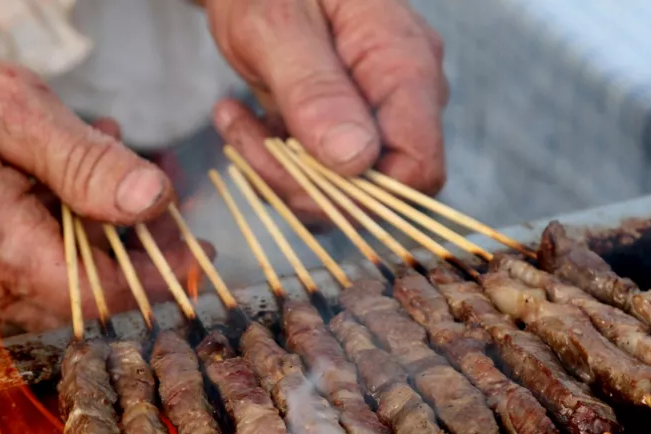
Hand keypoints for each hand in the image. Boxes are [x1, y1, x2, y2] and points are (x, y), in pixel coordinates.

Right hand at [0, 26, 208, 332]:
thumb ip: (84, 160)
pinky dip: (57, 234)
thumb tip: (155, 199)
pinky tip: (57, 178)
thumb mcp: (6, 105)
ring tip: (100, 159)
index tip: (196, 248)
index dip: (159, 274)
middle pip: (90, 294)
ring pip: (62, 283)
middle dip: (134, 247)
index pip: (105, 295)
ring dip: (97, 233)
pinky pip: (27, 273)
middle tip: (158, 191)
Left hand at [205, 0, 446, 220]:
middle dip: (304, 183)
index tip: (294, 171)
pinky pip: (320, 173)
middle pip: (376, 187)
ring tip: (231, 119)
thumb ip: (315, 90)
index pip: (418, 168)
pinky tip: (240, 119)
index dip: (361, 193)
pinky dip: (275, 161)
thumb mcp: (277, 24)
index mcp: (405, 64)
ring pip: (342, 188)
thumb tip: (353, 160)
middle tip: (243, 136)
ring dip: (279, 172)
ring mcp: (376, 111)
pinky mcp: (344, 123)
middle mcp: (403, 95)